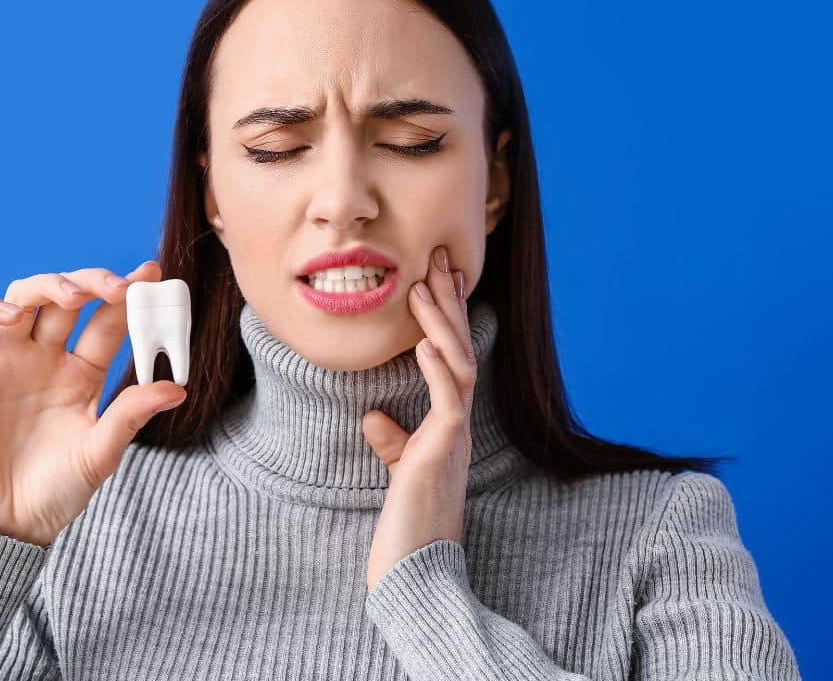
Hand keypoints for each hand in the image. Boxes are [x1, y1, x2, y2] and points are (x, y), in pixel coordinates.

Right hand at [0, 260, 188, 546]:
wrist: (5, 527)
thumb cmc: (55, 494)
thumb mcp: (100, 454)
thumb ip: (131, 416)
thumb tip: (178, 387)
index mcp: (81, 375)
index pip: (106, 321)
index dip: (127, 296)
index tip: (150, 274)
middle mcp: (44, 360)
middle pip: (66, 299)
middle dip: (91, 282)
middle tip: (117, 287)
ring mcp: (5, 363)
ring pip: (21, 297)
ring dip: (47, 284)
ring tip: (74, 296)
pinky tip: (9, 315)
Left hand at [363, 244, 473, 592]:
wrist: (415, 570)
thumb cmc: (408, 524)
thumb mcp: (399, 472)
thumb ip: (393, 441)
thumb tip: (373, 416)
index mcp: (447, 424)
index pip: (450, 358)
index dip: (446, 319)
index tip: (436, 281)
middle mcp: (457, 425)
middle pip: (459, 350)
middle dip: (448, 306)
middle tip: (439, 262)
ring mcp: (454, 438)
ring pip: (458, 366)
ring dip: (442, 324)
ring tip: (425, 286)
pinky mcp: (442, 453)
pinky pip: (448, 402)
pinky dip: (438, 370)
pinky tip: (426, 342)